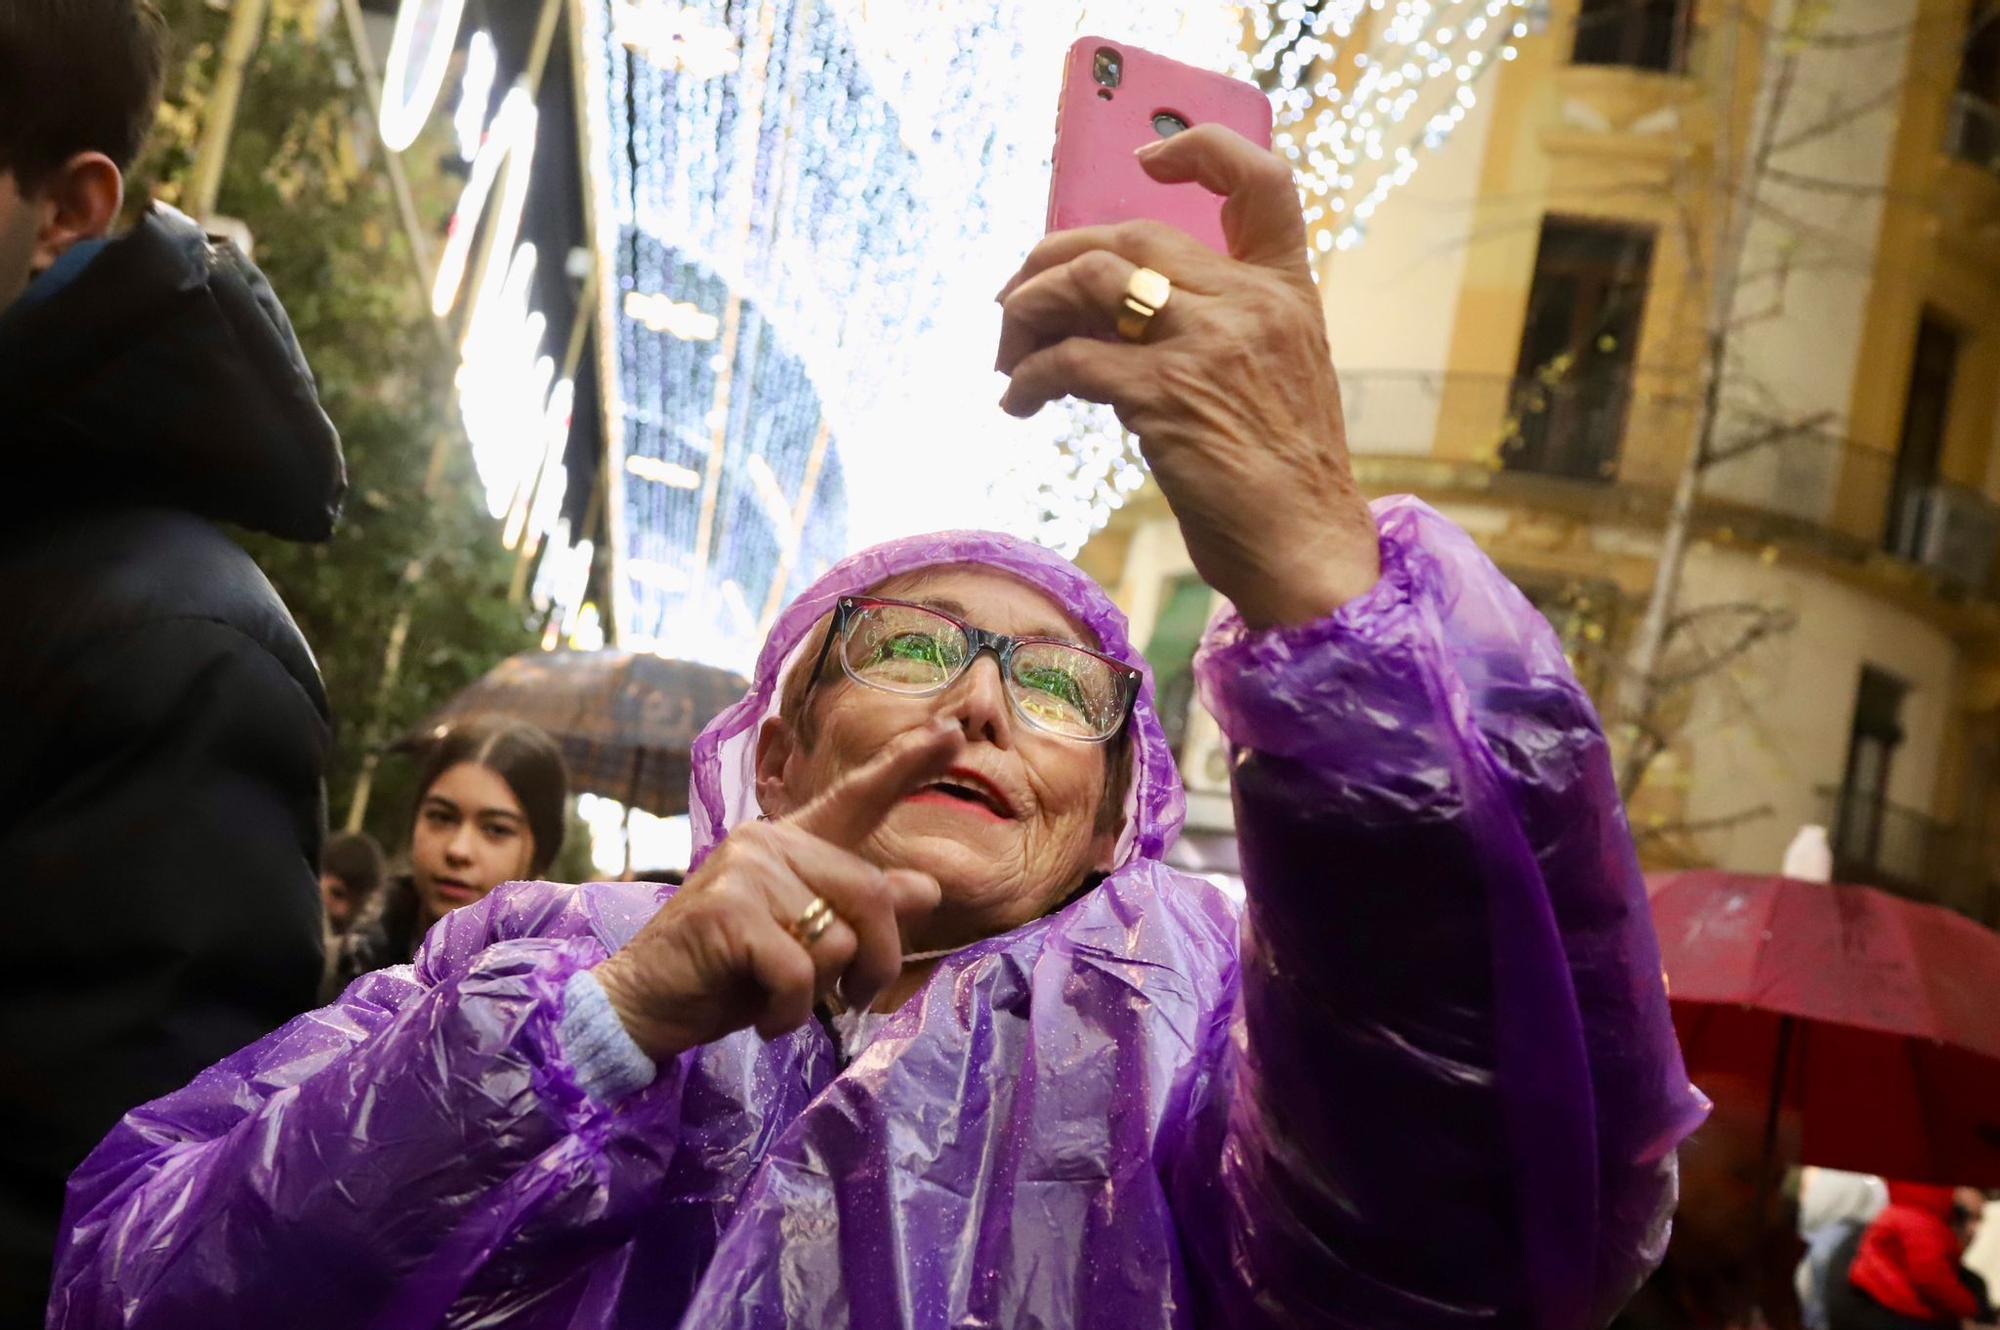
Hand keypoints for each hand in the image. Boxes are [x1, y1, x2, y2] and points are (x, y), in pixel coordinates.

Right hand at [593, 721, 963, 1059]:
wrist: (640, 1006)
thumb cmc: (725, 976)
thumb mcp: (804, 946)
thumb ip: (859, 914)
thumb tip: (926, 888)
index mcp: (791, 844)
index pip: (856, 798)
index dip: (905, 765)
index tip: (951, 732)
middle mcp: (769, 842)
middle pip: (871, 894)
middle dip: (878, 962)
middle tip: (854, 1000)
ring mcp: (746, 870)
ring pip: (838, 939)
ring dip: (821, 995)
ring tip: (783, 1005)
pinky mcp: (727, 910)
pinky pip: (799, 972)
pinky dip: (790, 1012)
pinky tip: (764, 1020)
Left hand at [996, 123, 1379, 627]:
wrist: (1308, 548)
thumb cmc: (1281, 480)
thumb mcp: (1270, 380)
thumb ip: (1213, 331)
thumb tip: (1108, 316)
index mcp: (1286, 290)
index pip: (1262, 180)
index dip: (1199, 150)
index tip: (1144, 159)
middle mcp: (1250, 302)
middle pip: (1131, 233)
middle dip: (1055, 258)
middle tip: (1015, 301)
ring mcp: (1209, 343)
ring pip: (1089, 279)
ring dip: (1029, 310)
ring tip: (1008, 355)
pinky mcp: (1167, 393)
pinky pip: (1069, 360)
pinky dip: (1027, 377)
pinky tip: (1018, 403)